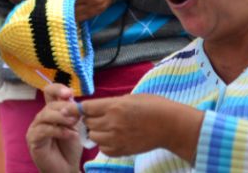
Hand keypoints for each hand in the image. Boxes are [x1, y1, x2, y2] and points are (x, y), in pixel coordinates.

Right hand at [27, 84, 82, 172]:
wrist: (66, 168)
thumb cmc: (70, 147)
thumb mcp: (75, 127)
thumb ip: (73, 113)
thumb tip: (74, 101)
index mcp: (52, 110)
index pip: (50, 92)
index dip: (58, 89)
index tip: (69, 93)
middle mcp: (42, 116)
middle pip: (50, 104)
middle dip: (65, 108)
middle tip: (77, 117)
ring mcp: (35, 127)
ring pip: (45, 115)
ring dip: (61, 118)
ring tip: (73, 124)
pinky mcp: (33, 139)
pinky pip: (43, 130)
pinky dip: (57, 131)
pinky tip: (68, 134)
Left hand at [56, 0, 112, 21]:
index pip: (69, 0)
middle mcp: (92, 4)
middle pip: (72, 10)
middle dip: (62, 8)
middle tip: (52, 5)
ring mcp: (96, 9)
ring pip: (78, 17)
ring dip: (68, 14)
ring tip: (59, 10)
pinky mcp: (99, 12)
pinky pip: (85, 18)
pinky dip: (76, 17)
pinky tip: (69, 14)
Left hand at [81, 94, 202, 161]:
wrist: (170, 125)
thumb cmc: (153, 106)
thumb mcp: (130, 97)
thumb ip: (112, 103)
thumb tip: (97, 108)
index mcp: (114, 106)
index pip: (86, 108)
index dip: (80, 108)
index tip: (77, 108)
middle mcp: (112, 123)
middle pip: (87, 122)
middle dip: (89, 119)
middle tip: (96, 116)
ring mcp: (116, 138)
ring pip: (93, 136)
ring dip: (95, 131)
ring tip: (105, 127)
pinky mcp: (122, 151)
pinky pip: (103, 149)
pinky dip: (104, 144)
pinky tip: (112, 138)